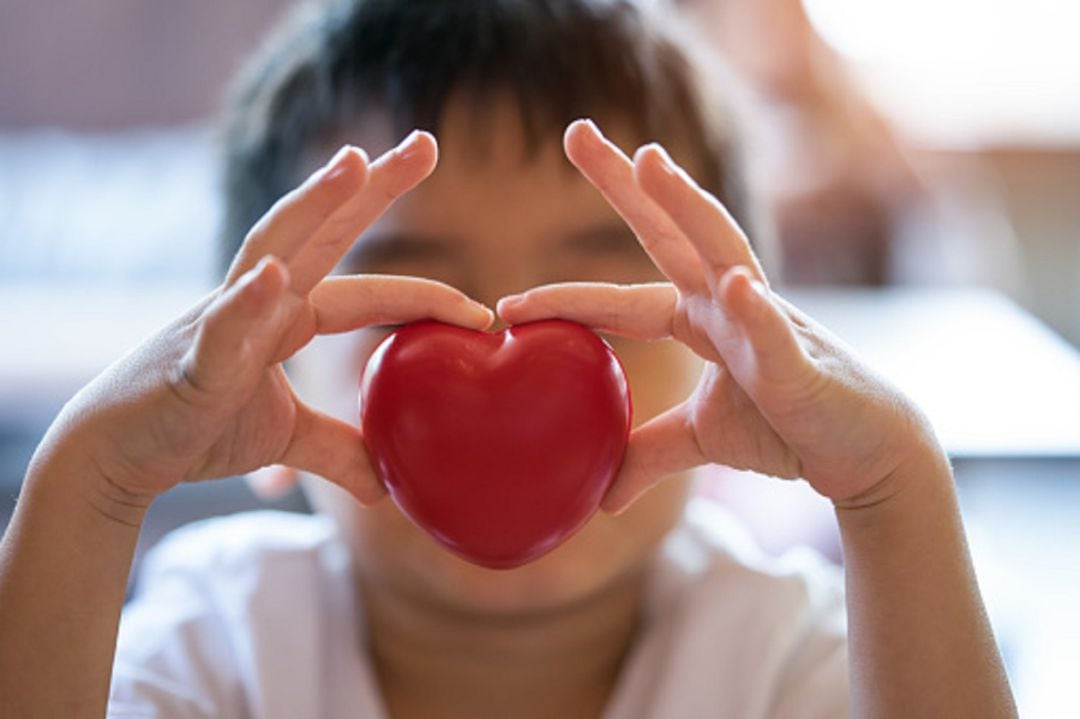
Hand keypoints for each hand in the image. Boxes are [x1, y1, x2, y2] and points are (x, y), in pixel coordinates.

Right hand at [41, 131, 491, 513]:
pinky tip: (273, 276)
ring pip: (272, 247)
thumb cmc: (199, 427)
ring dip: (313, 206)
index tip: (482, 310)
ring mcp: (224, 317)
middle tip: (428, 141)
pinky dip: (246, 302)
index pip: (370, 293)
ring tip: (354, 166)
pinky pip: (222, 327)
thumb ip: (338, 448)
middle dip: (373, 186)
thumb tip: (388, 484)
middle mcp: (262, 298)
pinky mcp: (192, 356)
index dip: (427, 298)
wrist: (122, 453)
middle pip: (325, 231)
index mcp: (291, 314)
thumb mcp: (285, 438)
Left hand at [497, 120, 937, 512]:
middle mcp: (728, 300)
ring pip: (721, 248)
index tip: (506, 304)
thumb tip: (599, 496)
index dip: (564, 300)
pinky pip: (774, 331)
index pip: (619, 299)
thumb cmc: (787, 429)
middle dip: (624, 182)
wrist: (862, 451)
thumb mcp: (702, 440)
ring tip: (649, 161)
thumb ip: (650, 453)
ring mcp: (766, 318)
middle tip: (575, 132)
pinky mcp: (799, 357)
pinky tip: (735, 284)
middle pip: (668, 232)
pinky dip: (755, 310)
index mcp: (699, 316)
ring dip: (687, 204)